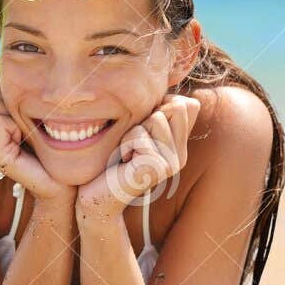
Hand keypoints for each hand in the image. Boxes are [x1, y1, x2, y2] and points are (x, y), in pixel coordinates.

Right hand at [0, 79, 75, 205]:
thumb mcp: (35, 111)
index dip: (8, 92)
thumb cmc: (58, 144)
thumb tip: (14, 63)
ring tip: (31, 134)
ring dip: (16, 113)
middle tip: (30, 125)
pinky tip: (28, 142)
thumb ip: (19, 93)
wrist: (67, 182)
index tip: (28, 113)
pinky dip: (16, 127)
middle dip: (10, 100)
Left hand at [77, 93, 200, 218]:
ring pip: (157, 118)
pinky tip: (122, 163)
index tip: (140, 130)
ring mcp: (172, 163)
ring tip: (126, 153)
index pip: (187, 103)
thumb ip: (154, 114)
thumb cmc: (110, 160)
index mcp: (179, 144)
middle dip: (145, 117)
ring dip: (132, 131)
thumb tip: (169, 88)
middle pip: (176, 105)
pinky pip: (139, 136)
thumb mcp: (135, 131)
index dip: (159, 106)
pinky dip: (124, 144)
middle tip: (132, 142)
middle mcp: (180, 154)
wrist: (97, 196)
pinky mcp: (159, 168)